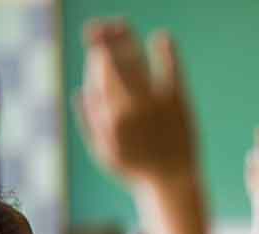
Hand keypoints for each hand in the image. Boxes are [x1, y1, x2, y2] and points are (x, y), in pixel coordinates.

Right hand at [80, 21, 195, 182]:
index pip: (97, 76)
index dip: (96, 55)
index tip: (97, 43)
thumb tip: (80, 90)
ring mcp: (154, 104)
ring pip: (136, 63)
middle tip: (104, 25)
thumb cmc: (136, 170)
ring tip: (121, 25)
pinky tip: (163, 37)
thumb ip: (90, 122)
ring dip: (126, 39)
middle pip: (113, 63)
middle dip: (105, 39)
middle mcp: (128, 108)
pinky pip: (171, 70)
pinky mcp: (178, 103)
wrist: (171, 182)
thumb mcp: (104, 152)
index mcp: (109, 118)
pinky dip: (166, 52)